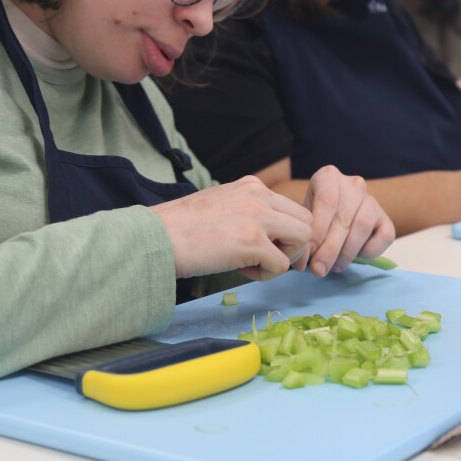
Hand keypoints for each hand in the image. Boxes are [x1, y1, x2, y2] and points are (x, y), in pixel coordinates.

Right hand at [153, 176, 313, 280]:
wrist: (155, 237)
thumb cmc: (182, 228)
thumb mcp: (222, 204)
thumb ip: (248, 211)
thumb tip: (269, 235)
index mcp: (252, 185)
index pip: (291, 208)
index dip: (285, 233)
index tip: (266, 247)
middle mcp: (259, 195)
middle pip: (305, 222)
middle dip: (293, 246)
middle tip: (269, 259)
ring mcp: (257, 217)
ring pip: (303, 239)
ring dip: (284, 258)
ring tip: (254, 263)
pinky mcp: (252, 242)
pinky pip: (282, 265)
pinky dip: (266, 274)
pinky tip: (241, 270)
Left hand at [300, 165, 394, 276]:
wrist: (334, 216)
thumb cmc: (315, 216)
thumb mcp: (304, 217)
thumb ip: (303, 233)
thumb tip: (300, 260)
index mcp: (329, 176)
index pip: (327, 201)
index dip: (318, 228)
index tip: (310, 251)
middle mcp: (353, 184)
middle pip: (343, 217)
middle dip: (330, 248)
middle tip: (319, 269)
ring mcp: (372, 200)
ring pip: (363, 226)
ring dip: (347, 252)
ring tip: (334, 267)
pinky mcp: (386, 219)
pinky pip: (385, 236)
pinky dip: (371, 251)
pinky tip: (357, 257)